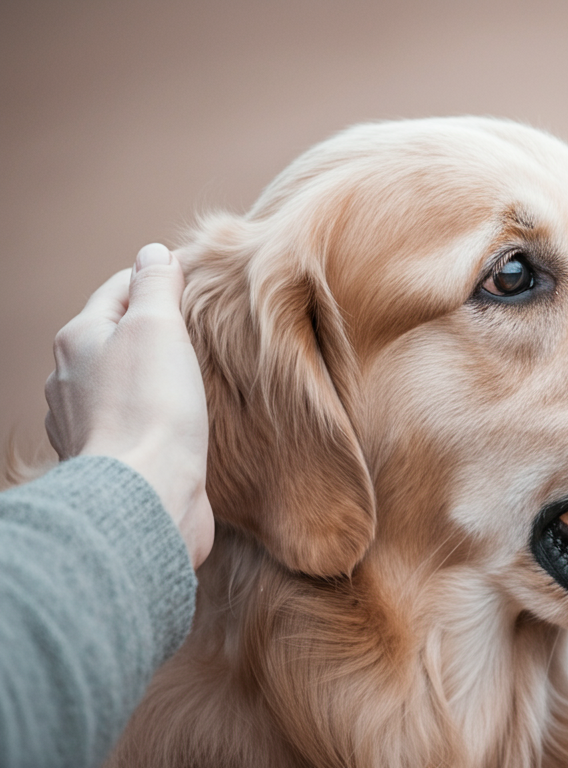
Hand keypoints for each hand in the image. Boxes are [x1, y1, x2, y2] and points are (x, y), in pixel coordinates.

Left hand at [44, 243, 213, 566]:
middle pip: (116, 336)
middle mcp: (69, 379)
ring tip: (189, 378)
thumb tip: (154, 252)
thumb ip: (156, 285)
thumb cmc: (151, 407)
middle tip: (199, 327)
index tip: (197, 281)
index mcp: (78, 338)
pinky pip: (130, 424)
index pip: (119, 288)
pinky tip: (176, 424)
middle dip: (154, 330)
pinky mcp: (108, 461)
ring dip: (151, 377)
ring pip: (120, 383)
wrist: (146, 494)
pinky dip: (151, 417)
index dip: (159, 279)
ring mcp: (84, 423)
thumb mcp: (158, 326)